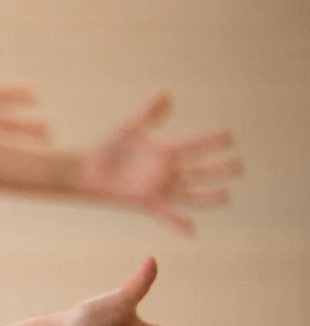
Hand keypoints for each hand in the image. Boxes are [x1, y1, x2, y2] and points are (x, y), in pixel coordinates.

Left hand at [76, 93, 242, 235]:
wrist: (85, 169)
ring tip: (227, 195)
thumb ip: (150, 113)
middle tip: (239, 166)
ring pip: (190, 194)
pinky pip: (166, 215)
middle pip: (200, 170)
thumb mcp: (130, 127)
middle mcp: (167, 171)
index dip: (212, 141)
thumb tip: (167, 94)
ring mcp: (158, 187)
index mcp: (166, 151)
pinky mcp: (146, 202)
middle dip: (220, 169)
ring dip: (208, 196)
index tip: (231, 136)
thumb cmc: (107, 147)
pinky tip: (192, 230)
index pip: (195, 145)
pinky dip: (178, 223)